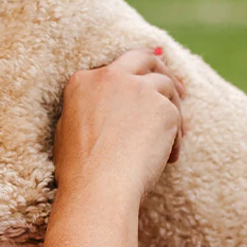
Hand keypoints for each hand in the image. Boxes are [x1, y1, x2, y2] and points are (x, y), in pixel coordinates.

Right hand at [54, 48, 186, 199]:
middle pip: (143, 58)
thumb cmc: (80, 170)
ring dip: (173, 108)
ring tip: (175, 137)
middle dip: (161, 68)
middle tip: (177, 87)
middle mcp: (111, 76)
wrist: (98, 187)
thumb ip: (88, 109)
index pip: (113, 69)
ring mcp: (139, 89)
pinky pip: (177, 118)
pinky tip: (168, 160)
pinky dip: (175, 139)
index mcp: (83, 81)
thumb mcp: (68, 131)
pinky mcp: (164, 108)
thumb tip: (106, 109)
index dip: (132, 77)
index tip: (144, 84)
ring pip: (166, 87)